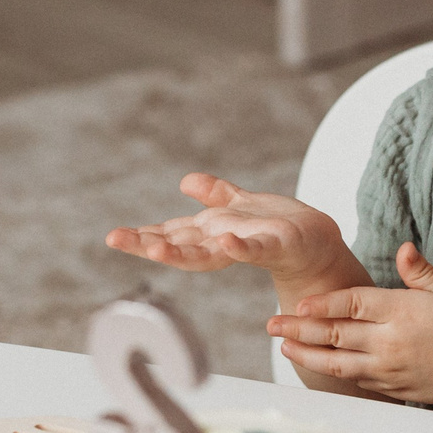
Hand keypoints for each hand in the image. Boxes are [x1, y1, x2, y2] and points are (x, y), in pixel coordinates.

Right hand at [105, 174, 355, 290]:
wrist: (320, 243)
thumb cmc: (280, 228)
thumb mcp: (242, 205)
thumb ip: (216, 195)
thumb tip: (186, 181)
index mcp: (212, 232)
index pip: (171, 232)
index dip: (143, 235)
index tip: (113, 236)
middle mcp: (223, 243)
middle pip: (180, 245)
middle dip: (147, 244)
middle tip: (117, 240)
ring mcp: (247, 245)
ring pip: (209, 252)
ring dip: (181, 251)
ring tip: (154, 248)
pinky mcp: (276, 246)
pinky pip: (255, 248)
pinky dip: (239, 247)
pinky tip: (223, 241)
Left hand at [269, 243, 432, 404]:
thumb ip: (420, 270)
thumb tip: (404, 248)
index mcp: (401, 313)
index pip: (353, 305)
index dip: (323, 304)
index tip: (299, 303)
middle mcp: (390, 343)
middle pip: (335, 335)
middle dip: (299, 329)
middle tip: (271, 324)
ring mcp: (388, 369)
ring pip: (337, 363)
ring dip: (307, 354)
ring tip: (284, 345)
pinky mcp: (390, 387)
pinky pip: (354, 378)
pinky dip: (331, 371)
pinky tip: (316, 363)